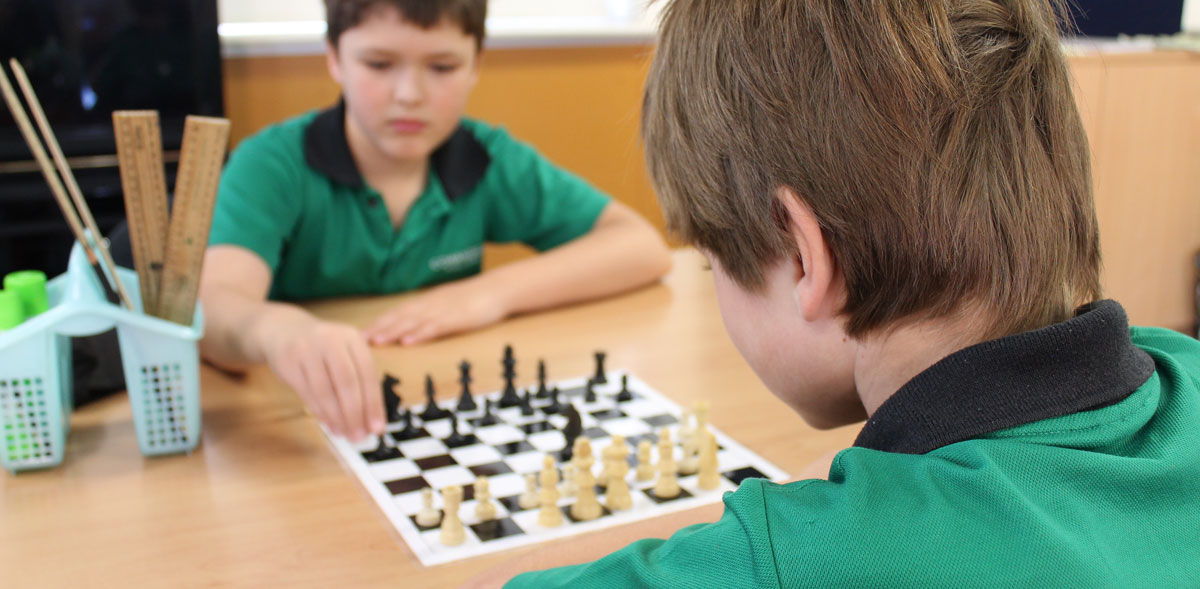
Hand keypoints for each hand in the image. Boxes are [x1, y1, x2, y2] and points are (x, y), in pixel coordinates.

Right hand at [260, 316, 382, 440]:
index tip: (377, 427)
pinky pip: (307, 393)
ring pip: (326, 391)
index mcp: (352, 338)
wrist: (284, 331)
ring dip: (337, 417)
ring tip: (345, 433)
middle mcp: (331, 340)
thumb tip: (372, 420)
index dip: (374, 403)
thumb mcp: (345, 353)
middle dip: (355, 414)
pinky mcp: (288, 362)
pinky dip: (320, 412)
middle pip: (347, 383)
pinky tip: (329, 423)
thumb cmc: (323, 349)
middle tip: (359, 436)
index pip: (368, 374)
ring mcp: (307, 350)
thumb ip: (360, 380)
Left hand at [363, 278, 506, 345]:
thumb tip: (414, 327)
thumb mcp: (449, 306)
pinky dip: (420, 334)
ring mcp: (444, 311)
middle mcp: (431, 304)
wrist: (500, 288)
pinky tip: (408, 341)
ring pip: (414, 322)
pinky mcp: (458, 318)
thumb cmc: (476, 299)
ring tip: (376, 341)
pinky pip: (436, 327)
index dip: (379, 322)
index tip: (361, 333)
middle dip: (379, 328)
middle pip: (400, 316)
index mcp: (428, 302)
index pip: (398, 312)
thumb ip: (432, 314)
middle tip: (359, 340)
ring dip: (393, 331)